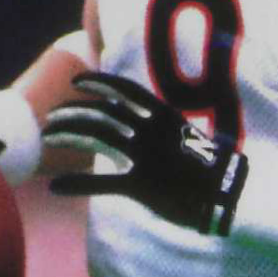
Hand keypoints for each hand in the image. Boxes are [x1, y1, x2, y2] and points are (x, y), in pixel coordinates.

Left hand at [44, 73, 247, 234]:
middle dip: (71, 113)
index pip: (123, 90)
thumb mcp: (189, 138)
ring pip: (95, 138)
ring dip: (67, 137)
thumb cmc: (210, 170)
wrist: (229, 195)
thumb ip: (165, 129)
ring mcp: (144, 156)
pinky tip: (54, 186)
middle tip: (51, 118)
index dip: (97, 83)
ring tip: (48, 139)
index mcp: (162, 116)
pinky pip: (100, 182)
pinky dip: (75, 183)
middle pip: (101, 113)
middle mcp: (150, 130)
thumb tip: (151, 124)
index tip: (77, 82)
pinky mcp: (140, 184)